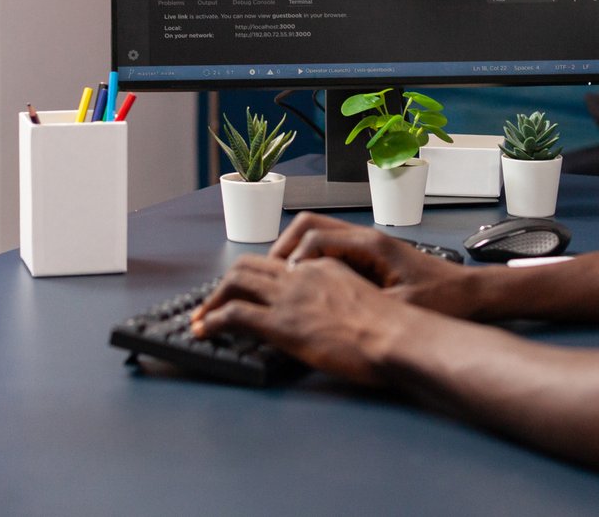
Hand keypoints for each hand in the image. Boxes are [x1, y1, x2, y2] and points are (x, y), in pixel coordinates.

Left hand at [190, 254, 410, 385]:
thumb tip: (335, 317)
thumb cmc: (395, 327)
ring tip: (200, 317)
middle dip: (225, 283)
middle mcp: (303, 275)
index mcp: (325, 267)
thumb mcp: (368, 302)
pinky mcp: (282, 324)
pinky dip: (212, 320)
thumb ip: (345, 301)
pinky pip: (234, 314)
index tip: (247, 291)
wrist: (398, 336)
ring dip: (212, 300)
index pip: (279, 263)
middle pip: (250, 265)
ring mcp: (290, 297)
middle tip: (213, 303)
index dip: (257, 276)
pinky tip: (203, 331)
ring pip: (235, 282)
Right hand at [269, 212, 478, 317]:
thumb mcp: (400, 308)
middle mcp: (366, 237)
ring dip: (296, 253)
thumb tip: (323, 313)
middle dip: (284, 248)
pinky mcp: (371, 255)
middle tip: (269, 277)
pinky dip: (312, 260)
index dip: (291, 260)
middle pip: (310, 225)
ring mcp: (368, 244)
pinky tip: (308, 286)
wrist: (472, 295)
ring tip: (282, 282)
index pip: (314, 237)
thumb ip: (361, 307)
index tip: (280, 284)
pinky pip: (331, 248)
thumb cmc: (443, 300)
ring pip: (319, 233)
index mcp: (370, 245)